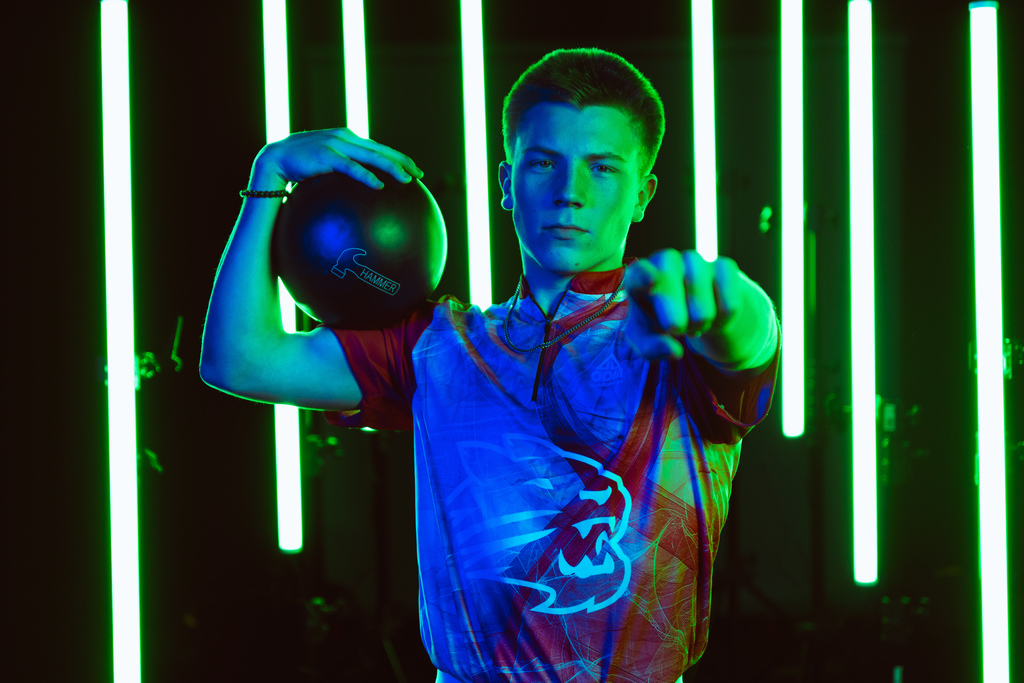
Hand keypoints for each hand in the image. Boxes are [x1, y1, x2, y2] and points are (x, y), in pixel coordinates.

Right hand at [250, 127, 422, 190]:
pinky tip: (378, 185)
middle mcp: (346, 138)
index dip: (399, 158)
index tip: (416, 171)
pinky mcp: (327, 155)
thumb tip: (363, 194)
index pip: (379, 148)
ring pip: (371, 156)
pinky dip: (366, 175)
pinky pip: (351, 167)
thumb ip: (345, 172)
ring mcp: (337, 145)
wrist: (275, 160)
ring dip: (391, 167)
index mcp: (349, 140)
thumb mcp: (327, 167)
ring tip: (407, 179)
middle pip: (381, 150)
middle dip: (403, 162)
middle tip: (420, 175)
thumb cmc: (302, 168)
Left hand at [623, 249, 745, 359]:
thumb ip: (652, 348)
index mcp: (640, 275)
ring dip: (700, 320)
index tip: (652, 281)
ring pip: (700, 295)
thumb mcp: (648, 341)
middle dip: (675, 316)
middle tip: (677, 330)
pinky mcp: (724, 266)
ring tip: (695, 325)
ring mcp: (695, 260)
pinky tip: (716, 317)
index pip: (639, 272)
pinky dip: (723, 319)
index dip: (645, 276)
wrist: (693, 311)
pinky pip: (728, 299)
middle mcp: (666, 260)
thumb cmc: (660, 322)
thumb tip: (674, 351)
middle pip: (669, 283)